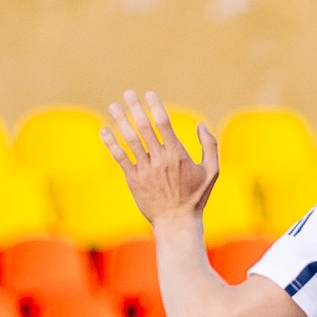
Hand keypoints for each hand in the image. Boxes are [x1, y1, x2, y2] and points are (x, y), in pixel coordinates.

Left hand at [103, 91, 218, 224]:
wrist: (176, 223)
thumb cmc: (195, 197)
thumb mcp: (212, 171)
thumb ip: (210, 145)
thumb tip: (201, 124)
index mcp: (177, 154)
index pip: (163, 123)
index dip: (155, 106)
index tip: (149, 94)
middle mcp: (160, 159)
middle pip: (144, 127)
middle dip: (135, 108)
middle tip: (128, 93)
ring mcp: (145, 170)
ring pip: (130, 140)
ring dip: (120, 121)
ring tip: (113, 106)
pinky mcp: (134, 180)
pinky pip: (120, 158)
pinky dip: (111, 143)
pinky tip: (104, 130)